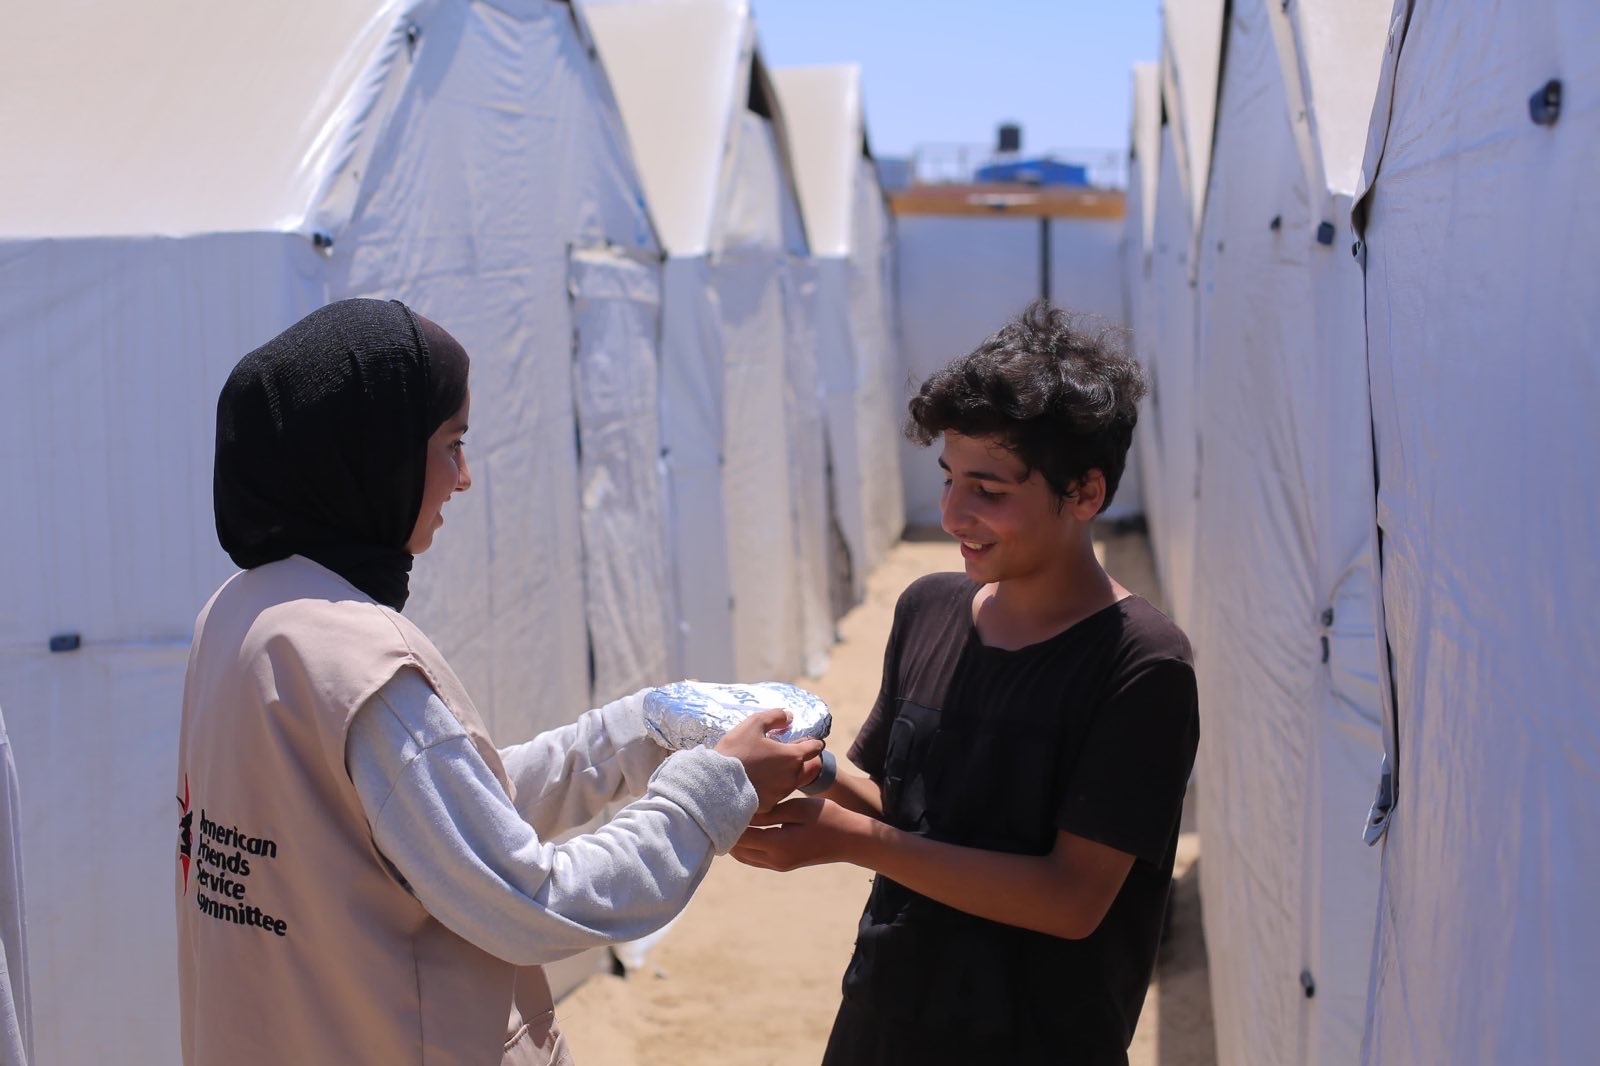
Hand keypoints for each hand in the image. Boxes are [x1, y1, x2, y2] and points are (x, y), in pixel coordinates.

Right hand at [714, 708, 825, 811]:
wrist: (717, 783)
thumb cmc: (736, 751)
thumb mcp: (753, 724)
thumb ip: (774, 717)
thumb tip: (789, 716)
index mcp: (792, 756)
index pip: (814, 748)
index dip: (814, 742)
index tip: (812, 740)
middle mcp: (792, 777)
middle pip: (808, 766)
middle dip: (804, 759)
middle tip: (791, 752)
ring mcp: (782, 793)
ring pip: (794, 781)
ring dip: (789, 772)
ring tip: (774, 766)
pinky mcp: (770, 805)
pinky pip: (778, 793)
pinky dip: (775, 786)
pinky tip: (762, 781)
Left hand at [730, 797, 861, 871]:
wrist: (849, 839)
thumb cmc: (827, 817)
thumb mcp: (798, 808)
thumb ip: (770, 812)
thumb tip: (745, 812)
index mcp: (777, 845)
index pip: (740, 837)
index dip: (727, 822)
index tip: (719, 805)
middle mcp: (774, 859)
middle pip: (738, 850)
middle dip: (727, 832)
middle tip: (720, 810)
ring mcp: (779, 864)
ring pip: (744, 857)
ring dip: (736, 841)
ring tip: (730, 818)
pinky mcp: (783, 864)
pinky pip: (755, 858)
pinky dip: (746, 846)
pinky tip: (745, 829)